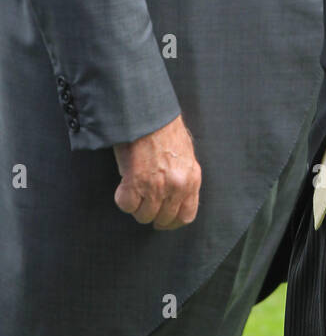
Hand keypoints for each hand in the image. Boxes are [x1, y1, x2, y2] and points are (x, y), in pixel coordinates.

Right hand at [113, 114, 200, 228]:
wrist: (148, 114)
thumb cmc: (164, 130)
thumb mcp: (184, 156)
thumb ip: (182, 178)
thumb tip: (172, 197)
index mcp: (192, 179)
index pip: (186, 216)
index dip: (172, 222)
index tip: (163, 221)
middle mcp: (177, 186)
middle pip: (163, 218)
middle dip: (152, 214)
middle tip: (143, 204)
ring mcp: (156, 186)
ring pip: (144, 215)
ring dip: (136, 207)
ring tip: (133, 191)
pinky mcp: (136, 183)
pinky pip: (126, 205)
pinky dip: (123, 199)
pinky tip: (124, 185)